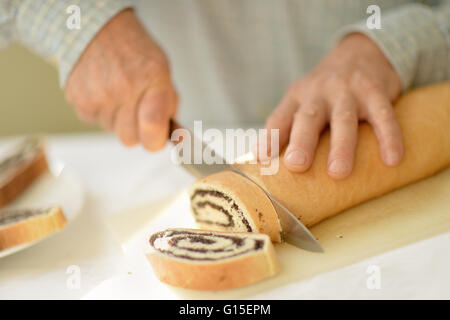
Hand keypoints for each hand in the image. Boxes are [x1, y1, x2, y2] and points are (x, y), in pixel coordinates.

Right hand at [65, 9, 177, 150]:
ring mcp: (97, 96)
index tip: (157, 137)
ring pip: (112, 131)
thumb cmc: (135, 53)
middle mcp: (122, 89)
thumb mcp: (162, 73)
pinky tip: (104, 92)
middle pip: (131, 140)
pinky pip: (95, 122)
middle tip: (137, 110)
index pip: (152, 130)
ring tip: (119, 94)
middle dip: (137, 131)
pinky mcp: (78, 101)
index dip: (156, 141)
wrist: (96, 30)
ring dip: (118, 120)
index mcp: (151, 79)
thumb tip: (177, 137)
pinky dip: (102, 112)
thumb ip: (170, 107)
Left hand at [262, 33, 403, 178]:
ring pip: (344, 119)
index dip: (269, 138)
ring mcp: (348, 91)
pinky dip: (388, 137)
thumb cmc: (325, 91)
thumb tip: (261, 161)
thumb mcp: (302, 101)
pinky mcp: (376, 92)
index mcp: (297, 98)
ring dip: (341, 146)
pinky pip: (384, 116)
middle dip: (302, 142)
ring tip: (338, 173)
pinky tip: (392, 159)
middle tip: (297, 165)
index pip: (279, 118)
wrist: (360, 52)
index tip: (262, 158)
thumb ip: (286, 127)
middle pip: (308, 118)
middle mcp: (319, 93)